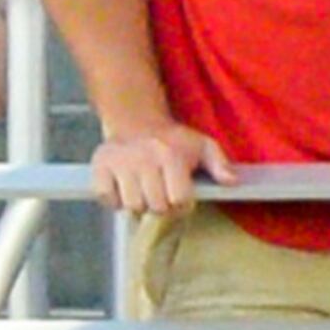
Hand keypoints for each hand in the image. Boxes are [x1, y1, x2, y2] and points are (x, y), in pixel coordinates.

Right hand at [89, 119, 223, 217]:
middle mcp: (143, 158)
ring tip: (143, 188)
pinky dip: (113, 198)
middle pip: (156, 207)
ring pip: (132, 206)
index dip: (182, 204)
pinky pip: (106, 197)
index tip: (180, 195)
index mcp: (170, 156)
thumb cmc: (174, 141)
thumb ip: (220, 164)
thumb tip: (231, 181)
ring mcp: (119, 162)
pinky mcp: (99, 165)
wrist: (137, 121)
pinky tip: (123, 187)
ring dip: (139, 203)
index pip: (179, 201)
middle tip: (160, 191)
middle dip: (161, 205)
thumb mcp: (203, 147)